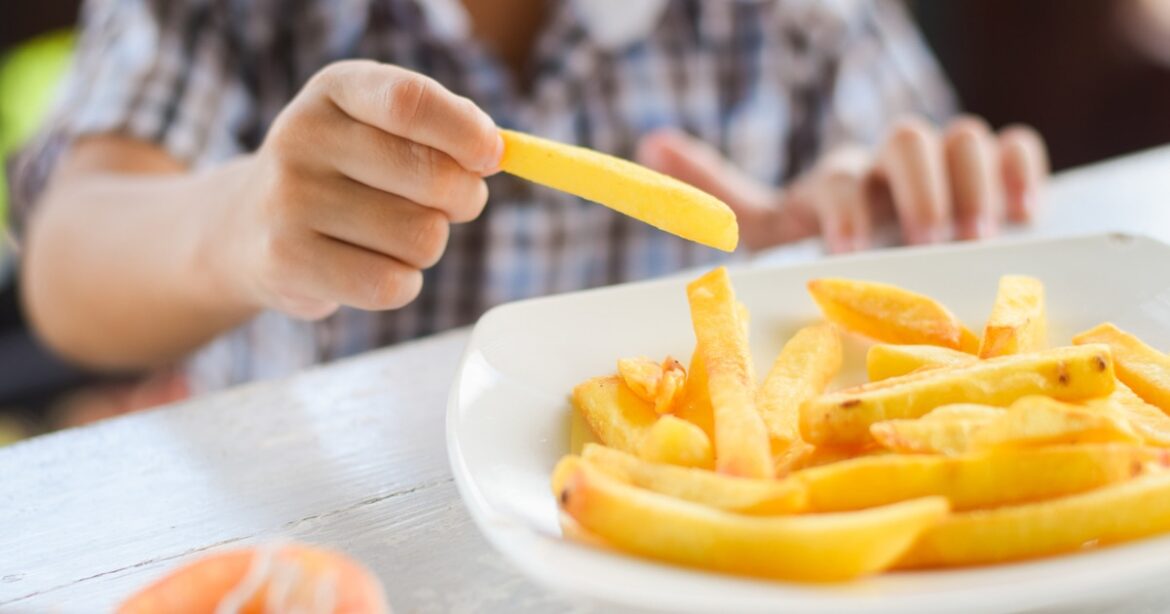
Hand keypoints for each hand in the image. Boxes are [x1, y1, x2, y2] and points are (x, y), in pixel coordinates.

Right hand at [215, 60, 502, 318]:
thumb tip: (498, 151)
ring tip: (392, 235)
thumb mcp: (382, 126)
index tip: (493, 156)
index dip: (466, 132)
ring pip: (421, 238)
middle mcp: (303, 137)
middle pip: (432, 177)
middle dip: (463, 199)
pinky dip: (402, 283)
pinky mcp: (287, 261)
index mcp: (335, 89)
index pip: (410, 101)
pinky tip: (373, 266)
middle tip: (449, 203)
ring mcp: (289, 200)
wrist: (249, 227)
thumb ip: (444, 128)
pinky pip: (391, 285)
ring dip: (429, 245)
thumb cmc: (346, 172)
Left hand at [636, 117, 1048, 252]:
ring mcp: (946, 165)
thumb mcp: (775, 224)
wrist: (895, 244)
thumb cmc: (832, 241)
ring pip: (966, 137)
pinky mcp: (997, 172)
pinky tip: (1023, 218)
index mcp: (841, 178)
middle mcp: (892, 163)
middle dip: (917, 189)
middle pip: (909, 138)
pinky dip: (1023, 171)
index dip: (844, 210)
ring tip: (975, 237)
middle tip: (927, 240)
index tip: (848, 255)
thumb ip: (720, 193)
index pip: (840, 176)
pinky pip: (1018, 146)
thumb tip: (647, 142)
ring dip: (971, 185)